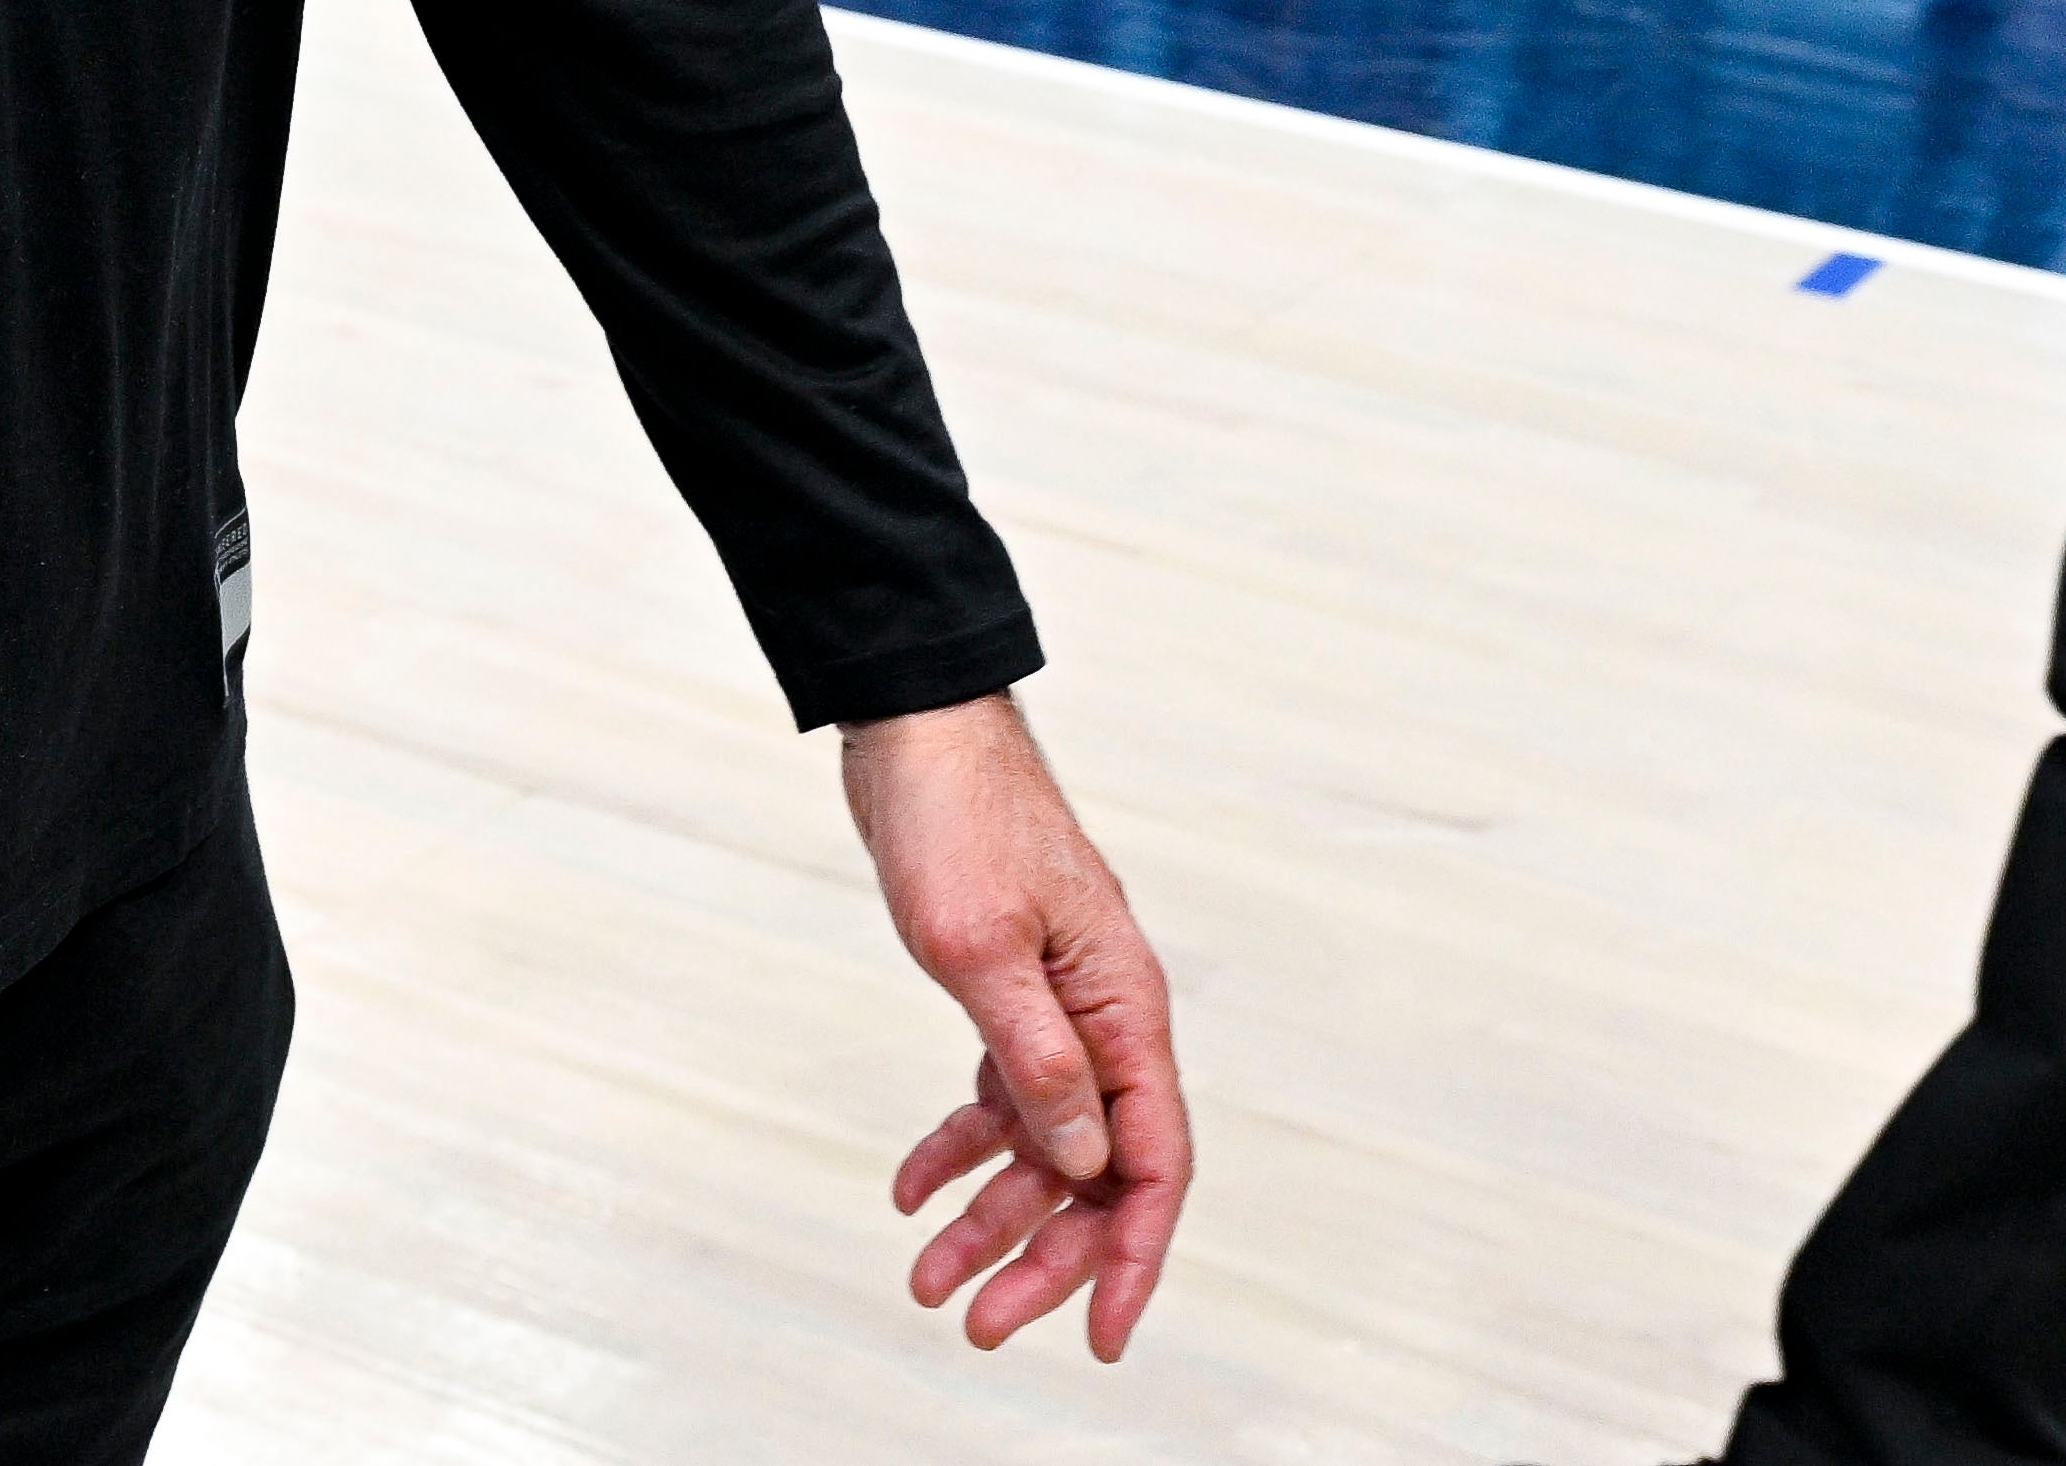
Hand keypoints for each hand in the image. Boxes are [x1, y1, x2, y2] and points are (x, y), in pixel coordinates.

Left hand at [845, 694, 1188, 1359]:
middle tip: (980, 1322)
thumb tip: (1082, 1159)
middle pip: (1096, 1171)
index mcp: (1124, 1008)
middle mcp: (1107, 1018)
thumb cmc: (956, 817)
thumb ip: (1036, 1056)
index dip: (1131, 1255)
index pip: (1153, 1160)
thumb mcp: (980, 947)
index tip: (1102, 1334)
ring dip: (990, 1216)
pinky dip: (960, 1148)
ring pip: (1043, 1145)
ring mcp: (1061, 1009)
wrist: (916, 731)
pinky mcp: (1013, 995)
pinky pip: (1002, 1097)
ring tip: (927, 1278)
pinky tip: (912, 1189)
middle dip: (1044, 1256)